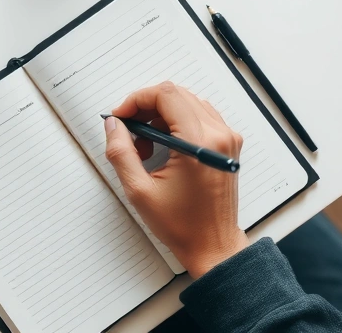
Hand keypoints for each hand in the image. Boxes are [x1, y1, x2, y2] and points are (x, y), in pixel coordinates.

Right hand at [104, 82, 248, 277]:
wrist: (213, 245)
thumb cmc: (182, 225)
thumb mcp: (140, 191)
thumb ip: (121, 153)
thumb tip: (113, 125)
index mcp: (199, 143)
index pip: (166, 95)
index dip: (137, 99)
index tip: (121, 116)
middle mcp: (218, 135)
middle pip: (176, 95)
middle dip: (146, 107)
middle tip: (128, 131)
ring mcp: (227, 138)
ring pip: (187, 103)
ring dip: (161, 116)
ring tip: (145, 146)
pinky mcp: (228, 144)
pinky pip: (200, 116)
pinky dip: (177, 123)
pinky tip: (164, 146)